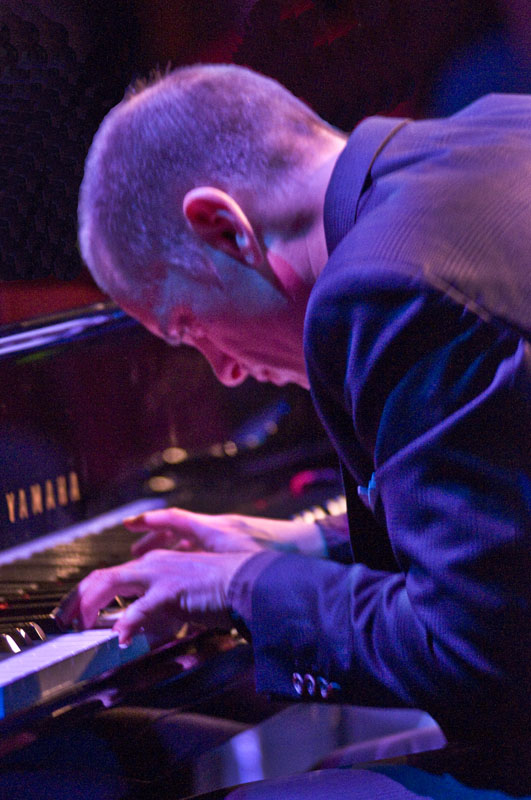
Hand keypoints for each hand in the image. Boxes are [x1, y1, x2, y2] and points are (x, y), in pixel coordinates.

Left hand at [56, 548, 254, 646]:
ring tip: (81, 624)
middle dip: (77, 599)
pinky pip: (140, 607)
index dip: (88, 594)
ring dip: (91, 604)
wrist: (248, 581)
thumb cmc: (220, 591)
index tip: (76, 613)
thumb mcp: (180, 601)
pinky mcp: (171, 589)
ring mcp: (160, 574)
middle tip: (65, 620)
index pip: (110, 576)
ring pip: (111, 582)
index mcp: (155, 565)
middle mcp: (152, 564)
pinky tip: (122, 637)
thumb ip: (156, 613)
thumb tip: (134, 632)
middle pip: (102, 576)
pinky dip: (128, 623)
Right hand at [126, 508, 325, 557]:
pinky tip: (189, 572)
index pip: (176, 519)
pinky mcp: (238, 545)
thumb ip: (216, 575)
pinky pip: (206, 546)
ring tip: (156, 561)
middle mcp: (219, 529)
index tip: (129, 524)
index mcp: (215, 530)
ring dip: (172, 548)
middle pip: (179, 528)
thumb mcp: (241, 565)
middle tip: (135, 550)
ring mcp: (228, 536)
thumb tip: (189, 590)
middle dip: (154, 538)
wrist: (309, 547)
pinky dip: (192, 555)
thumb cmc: (278, 553)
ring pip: (192, 539)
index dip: (150, 522)